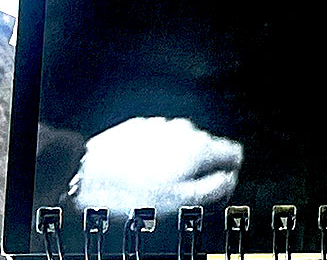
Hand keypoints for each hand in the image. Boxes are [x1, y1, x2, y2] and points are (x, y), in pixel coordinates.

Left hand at [72, 117, 242, 211]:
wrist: (92, 173)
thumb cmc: (133, 189)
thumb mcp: (181, 200)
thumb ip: (213, 188)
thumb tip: (229, 180)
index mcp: (199, 148)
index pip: (234, 152)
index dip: (231, 170)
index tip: (222, 182)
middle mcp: (184, 131)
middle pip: (207, 148)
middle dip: (200, 168)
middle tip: (182, 190)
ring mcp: (162, 126)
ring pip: (182, 144)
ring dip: (176, 161)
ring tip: (157, 182)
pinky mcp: (142, 127)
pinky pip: (160, 141)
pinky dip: (157, 154)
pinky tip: (142, 170)